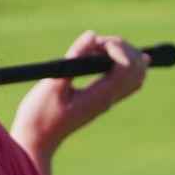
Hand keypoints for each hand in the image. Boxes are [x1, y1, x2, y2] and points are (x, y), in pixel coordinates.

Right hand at [10, 31, 148, 159]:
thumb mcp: (53, 83)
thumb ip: (73, 58)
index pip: (127, 65)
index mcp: (100, 95)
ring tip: (99, 49)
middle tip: (96, 44)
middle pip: (138, 68)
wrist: (37, 139)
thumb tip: (92, 35)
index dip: (115, 47)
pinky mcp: (101, 102)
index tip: (92, 44)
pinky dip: (125, 67)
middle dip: (122, 47)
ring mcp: (107, 102)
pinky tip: (110, 60)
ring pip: (136, 76)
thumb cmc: (39, 114)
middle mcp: (109, 99)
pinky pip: (126, 84)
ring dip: (125, 55)